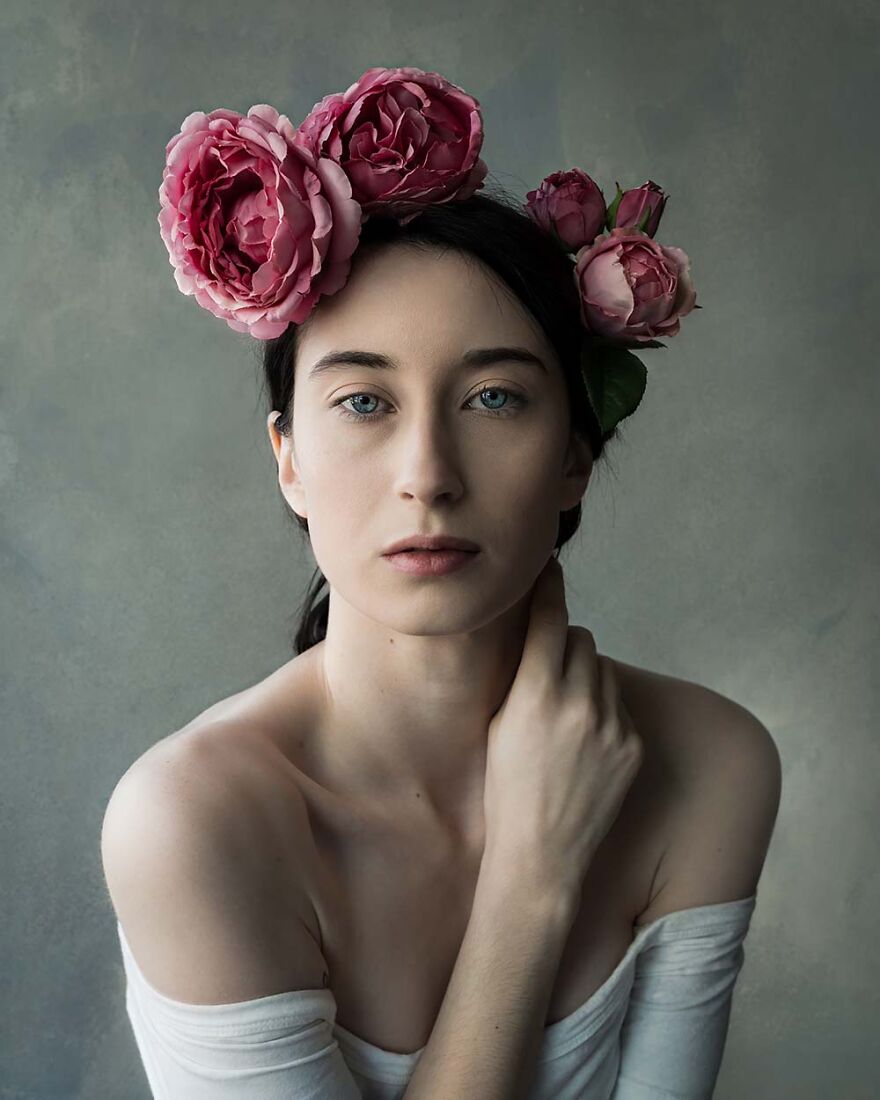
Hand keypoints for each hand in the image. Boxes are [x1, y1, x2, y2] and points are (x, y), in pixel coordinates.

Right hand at [482, 556, 643, 898]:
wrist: (540, 852)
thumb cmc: (505, 788)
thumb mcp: (498, 723)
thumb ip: (521, 675)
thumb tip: (537, 632)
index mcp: (536, 693)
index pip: (551, 617)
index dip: (549, 587)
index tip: (550, 566)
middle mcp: (579, 702)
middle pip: (581, 637)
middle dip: (564, 644)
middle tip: (546, 672)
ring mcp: (612, 724)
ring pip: (601, 669)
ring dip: (585, 678)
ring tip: (563, 720)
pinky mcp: (633, 744)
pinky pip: (617, 704)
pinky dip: (602, 711)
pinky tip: (582, 745)